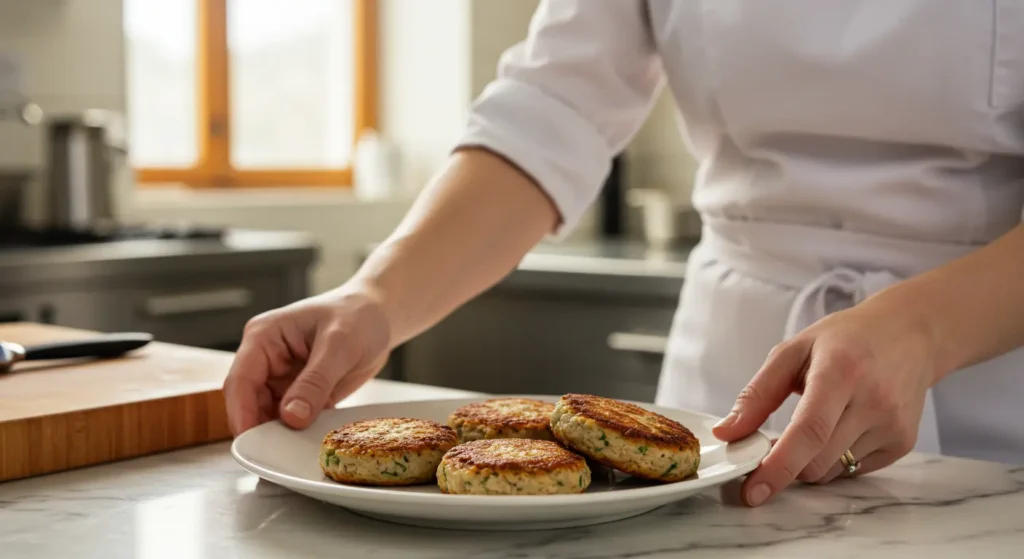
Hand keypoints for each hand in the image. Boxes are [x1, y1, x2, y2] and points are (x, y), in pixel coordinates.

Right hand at [222, 286, 391, 435]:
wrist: (379, 315)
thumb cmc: (358, 315)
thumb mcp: (339, 345)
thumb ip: (315, 381)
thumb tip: (291, 417)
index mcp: (264, 337)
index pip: (241, 379)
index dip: (241, 411)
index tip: (250, 439)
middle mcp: (267, 358)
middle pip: (248, 401)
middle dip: (258, 427)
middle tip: (273, 454)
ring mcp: (282, 377)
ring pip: (267, 413)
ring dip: (278, 432)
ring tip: (292, 451)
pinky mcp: (299, 393)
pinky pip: (291, 418)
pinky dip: (297, 431)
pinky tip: (307, 443)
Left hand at [712, 298, 939, 506]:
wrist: (910, 333)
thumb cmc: (846, 339)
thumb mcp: (793, 351)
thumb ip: (757, 394)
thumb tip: (727, 433)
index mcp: (840, 372)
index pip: (808, 431)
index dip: (778, 466)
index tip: (752, 492)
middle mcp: (873, 401)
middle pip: (817, 461)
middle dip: (786, 462)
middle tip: (775, 440)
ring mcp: (892, 425)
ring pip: (833, 471)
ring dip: (810, 460)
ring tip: (817, 421)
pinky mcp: (903, 442)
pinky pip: (854, 469)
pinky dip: (835, 458)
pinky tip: (842, 425)